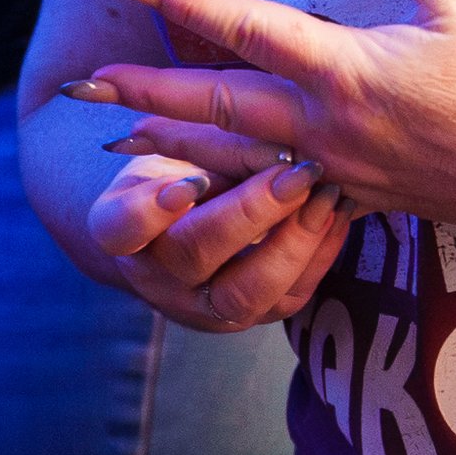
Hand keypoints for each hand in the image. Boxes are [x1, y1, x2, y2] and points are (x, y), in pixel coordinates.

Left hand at [62, 0, 455, 244]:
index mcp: (345, 71)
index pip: (247, 30)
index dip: (187, 3)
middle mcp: (327, 127)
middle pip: (218, 108)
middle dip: (147, 96)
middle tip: (84, 85)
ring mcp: (336, 170)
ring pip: (237, 161)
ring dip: (174, 147)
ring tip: (118, 140)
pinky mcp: (353, 197)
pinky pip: (276, 195)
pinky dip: (230, 187)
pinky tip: (202, 186)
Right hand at [82, 144, 355, 334]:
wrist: (188, 220)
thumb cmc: (181, 165)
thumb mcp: (178, 143)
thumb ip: (203, 138)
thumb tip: (262, 140)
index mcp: (119, 227)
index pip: (123, 229)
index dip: (149, 211)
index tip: (187, 184)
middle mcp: (157, 276)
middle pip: (194, 255)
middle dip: (249, 213)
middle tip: (295, 173)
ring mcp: (203, 306)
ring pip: (246, 293)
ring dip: (294, 241)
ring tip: (326, 194)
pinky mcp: (251, 316)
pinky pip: (289, 297)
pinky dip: (319, 254)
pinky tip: (337, 213)